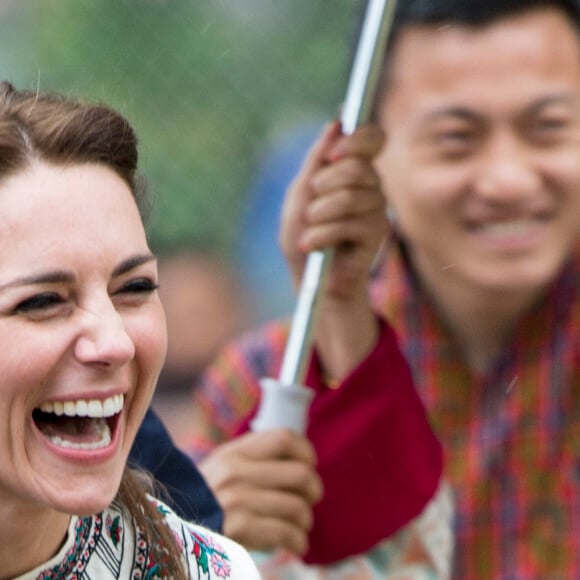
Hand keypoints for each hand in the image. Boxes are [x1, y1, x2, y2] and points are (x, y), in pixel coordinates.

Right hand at [199, 429, 322, 554]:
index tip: (309, 465)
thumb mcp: (224, 466)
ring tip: (300, 524)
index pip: (285, 438)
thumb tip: (300, 459)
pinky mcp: (238, 530)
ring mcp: (236, 501)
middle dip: (314, 489)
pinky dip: (299, 541)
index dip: (306, 451)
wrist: (172, 527)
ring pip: (298, 507)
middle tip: (310, 498)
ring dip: (306, 519)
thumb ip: (255, 457)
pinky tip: (295, 543)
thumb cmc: (207, 497)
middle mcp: (236, 472)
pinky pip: (286, 533)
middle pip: (301, 473)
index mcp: (235, 452)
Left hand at [280, 120, 387, 378]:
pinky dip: (320, 234)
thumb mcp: (299, 195)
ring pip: (349, 196)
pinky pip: (347, 223)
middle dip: (322, 185)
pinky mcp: (377, 235)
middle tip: (311, 206)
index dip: (357, 139)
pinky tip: (311, 245)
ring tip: (309, 230)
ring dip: (318, 215)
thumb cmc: (303, 236)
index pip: (373, 139)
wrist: (310, 279)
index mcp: (354, 172)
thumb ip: (316, 161)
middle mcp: (371, 187)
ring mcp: (377, 210)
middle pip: (356, 167)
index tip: (331, 155)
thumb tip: (335, 123)